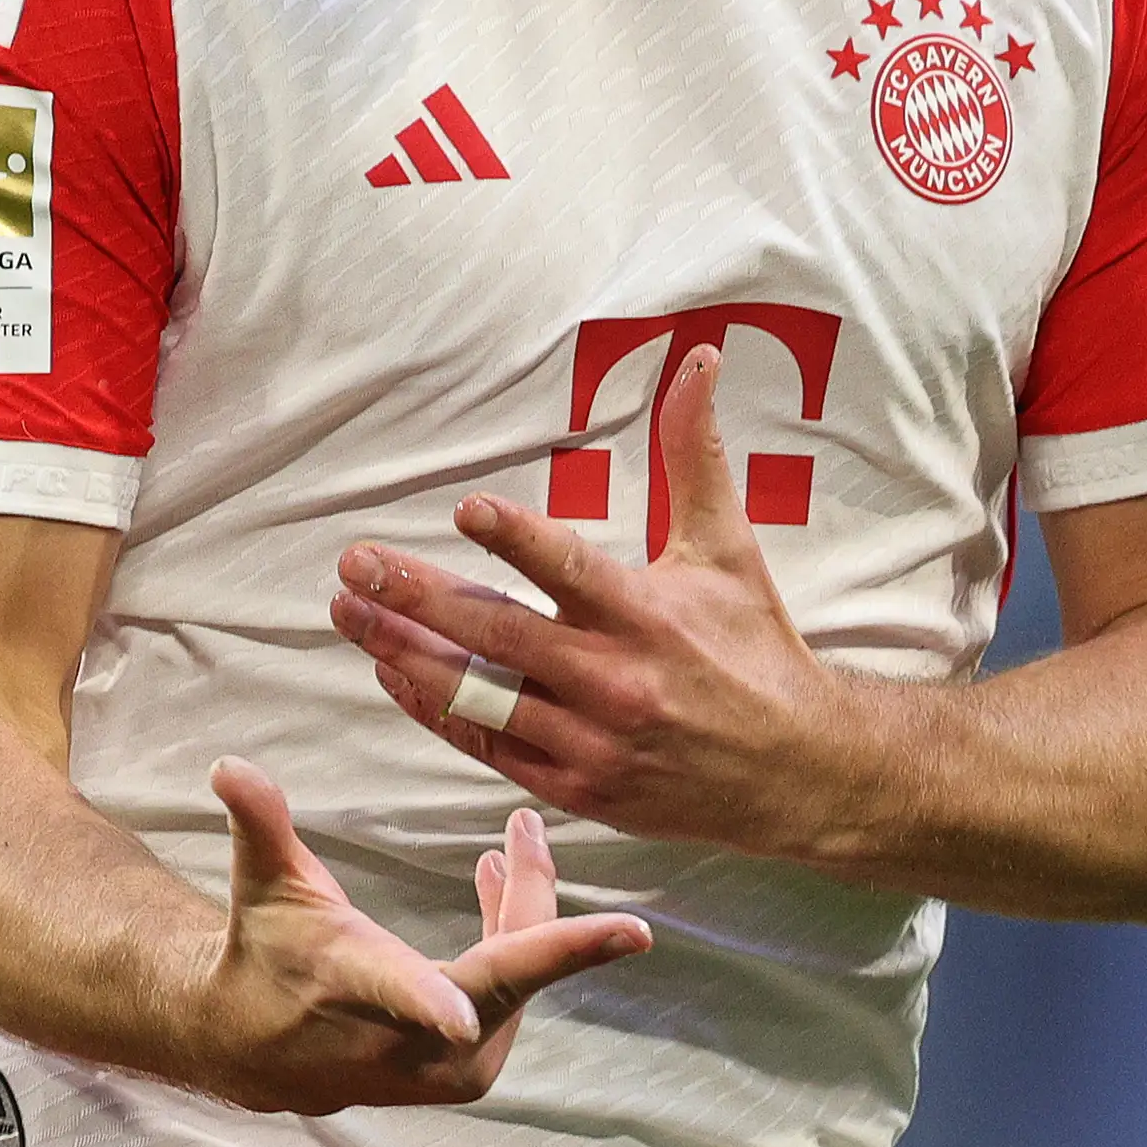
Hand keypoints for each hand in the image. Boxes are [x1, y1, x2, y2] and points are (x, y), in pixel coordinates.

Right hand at [188, 759, 647, 1114]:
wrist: (253, 1044)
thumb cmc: (266, 948)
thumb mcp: (262, 882)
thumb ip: (259, 823)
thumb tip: (229, 765)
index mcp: (350, 984)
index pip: (389, 994)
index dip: (429, 1004)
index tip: (462, 1020)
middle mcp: (398, 1039)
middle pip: (495, 987)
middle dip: (545, 926)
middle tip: (535, 833)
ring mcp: (436, 1066)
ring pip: (515, 987)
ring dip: (527, 910)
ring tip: (518, 839)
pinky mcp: (462, 1072)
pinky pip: (511, 999)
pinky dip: (522, 943)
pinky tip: (500, 881)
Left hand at [330, 345, 850, 854]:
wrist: (796, 772)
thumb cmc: (756, 648)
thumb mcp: (727, 546)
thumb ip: (694, 455)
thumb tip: (699, 360)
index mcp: (649, 615)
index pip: (570, 569)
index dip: (515, 539)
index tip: (464, 508)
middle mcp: (615, 680)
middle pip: (499, 635)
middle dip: (418, 597)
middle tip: (356, 565)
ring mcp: (591, 741)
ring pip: (480, 697)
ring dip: (406, 652)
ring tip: (350, 614)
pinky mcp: (578, 786)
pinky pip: (489, 747)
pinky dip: (437, 711)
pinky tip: (393, 671)